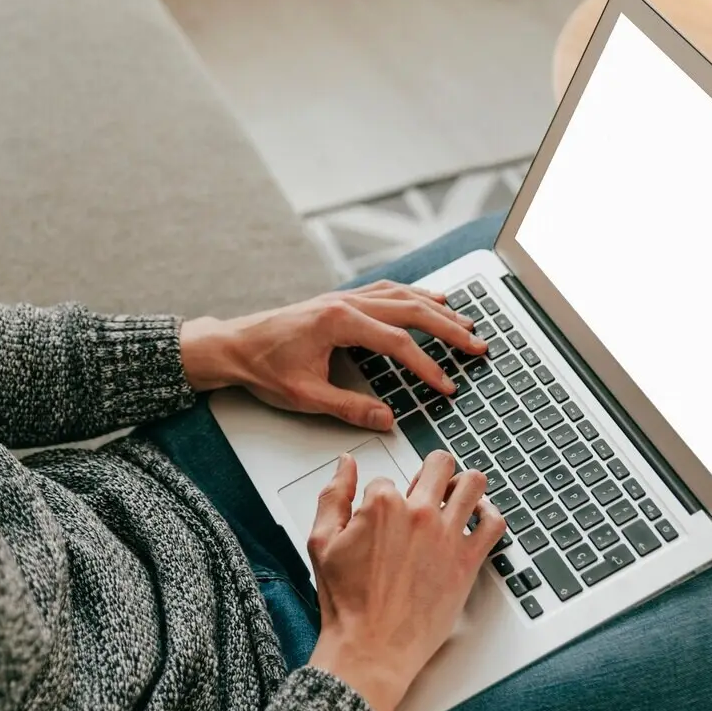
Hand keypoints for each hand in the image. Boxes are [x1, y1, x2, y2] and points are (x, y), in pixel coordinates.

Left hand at [180, 279, 488, 430]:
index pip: (398, 344)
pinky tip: (429, 300)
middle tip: (478, 345)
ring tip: (465, 323)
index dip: (427, 367)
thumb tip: (387, 419)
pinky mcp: (341, 300)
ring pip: (402, 296)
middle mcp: (346, 303)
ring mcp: (344, 297)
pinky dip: (413, 296)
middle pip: (411, 311)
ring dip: (437, 310)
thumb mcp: (305, 396)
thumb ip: (350, 409)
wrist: (233, 346)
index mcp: (339, 323)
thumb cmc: (263, 368)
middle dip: (449, 329)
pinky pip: (387, 291)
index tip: (446, 386)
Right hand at [305, 450, 507, 710]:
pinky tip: (477, 519)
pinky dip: (489, 515)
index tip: (381, 516)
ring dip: (463, 484)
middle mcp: (420, 514)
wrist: (371, 648)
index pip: (388, 478)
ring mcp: (448, 535)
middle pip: (439, 464)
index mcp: (383, 506)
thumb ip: (333, 496)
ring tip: (455, 496)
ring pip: (472, 482)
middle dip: (431, 472)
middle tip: (425, 489)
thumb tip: (345, 465)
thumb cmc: (347, 603)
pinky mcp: (467, 560)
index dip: (382, 496)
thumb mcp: (322, 542)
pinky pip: (494, 523)